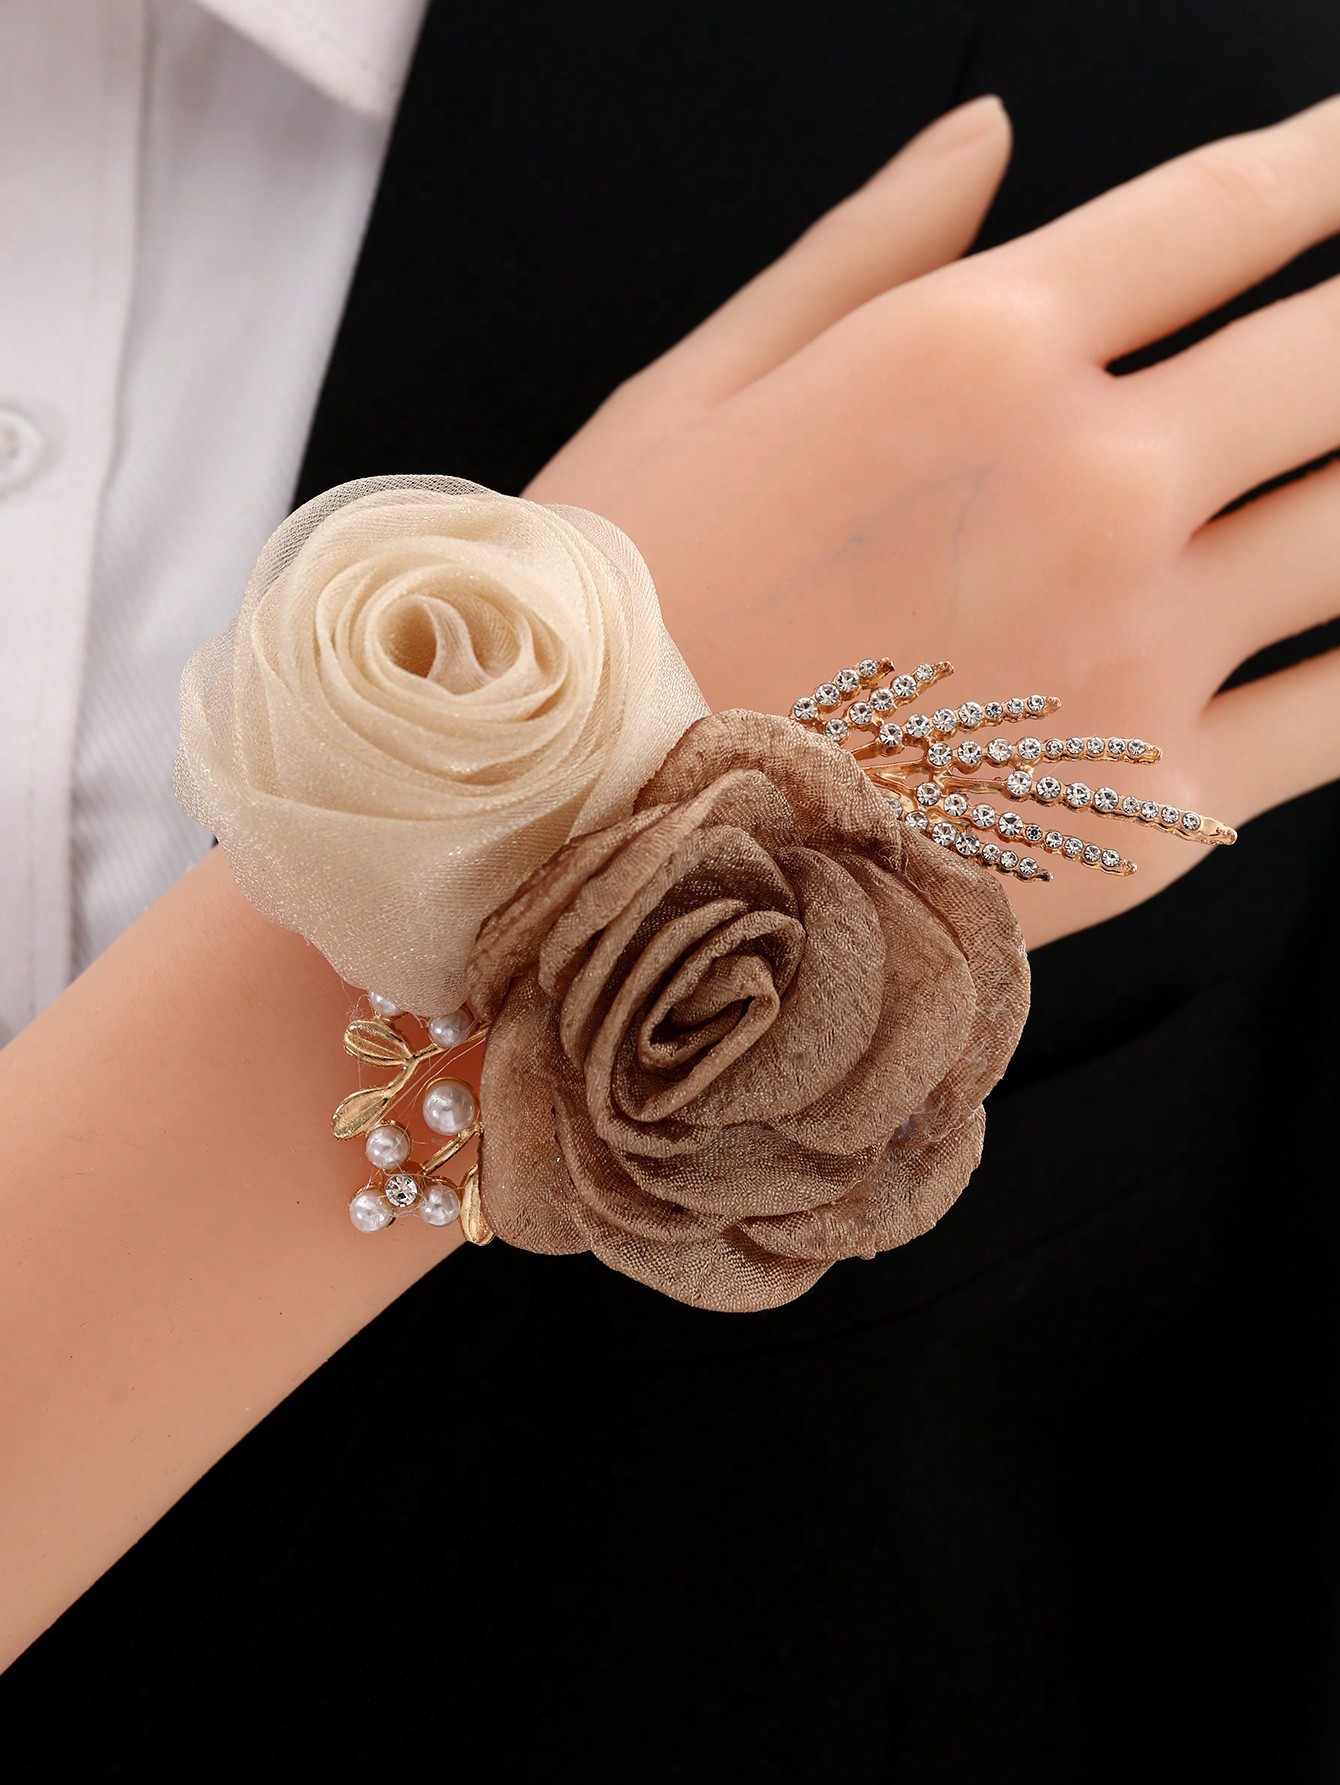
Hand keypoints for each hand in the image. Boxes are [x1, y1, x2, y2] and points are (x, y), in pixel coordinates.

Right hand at [527, 94, 1339, 948]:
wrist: (573, 854)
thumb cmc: (613, 614)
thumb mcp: (698, 391)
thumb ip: (866, 252)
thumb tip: (991, 138)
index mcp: (974, 353)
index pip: (1226, 209)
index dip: (1331, 160)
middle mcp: (1089, 488)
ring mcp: (1137, 654)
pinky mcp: (1154, 814)